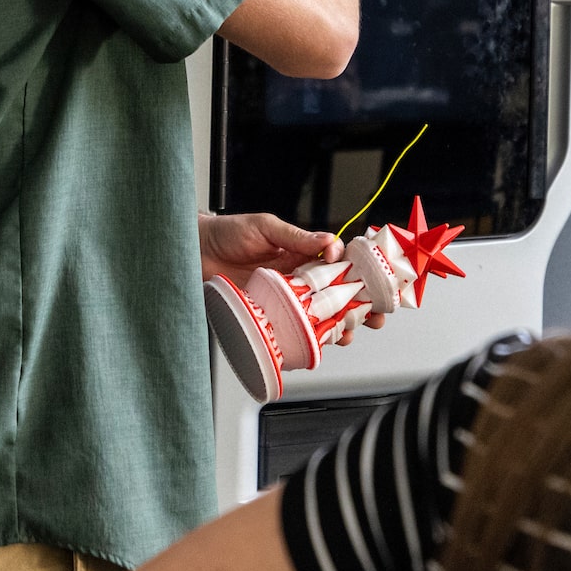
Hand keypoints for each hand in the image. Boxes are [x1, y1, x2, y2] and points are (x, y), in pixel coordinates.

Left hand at [196, 213, 386, 338]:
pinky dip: (309, 337)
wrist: (194, 250)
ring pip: (319, 315)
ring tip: (350, 332)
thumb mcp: (265, 227)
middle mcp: (297, 276)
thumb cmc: (228, 233)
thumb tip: (329, 243)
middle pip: (336, 293)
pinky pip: (294, 328)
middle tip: (376, 316)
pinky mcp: (269, 313)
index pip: (339, 263)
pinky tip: (321, 342)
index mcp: (302, 252)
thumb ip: (296, 237)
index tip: (372, 281)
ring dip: (339, 325)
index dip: (358, 273)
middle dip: (359, 305)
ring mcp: (285, 298)